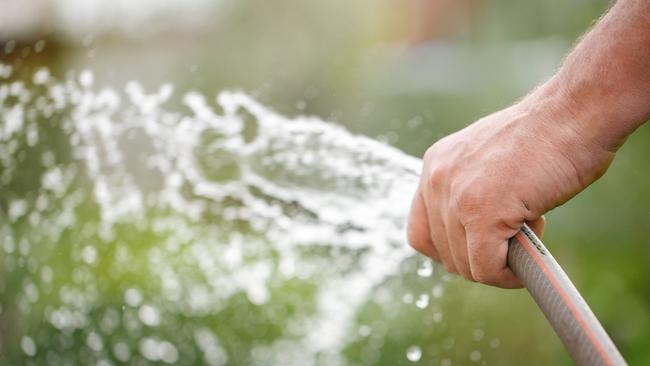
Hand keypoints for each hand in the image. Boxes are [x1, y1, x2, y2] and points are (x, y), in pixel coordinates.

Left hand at [407, 98, 614, 287]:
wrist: (574, 114)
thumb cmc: (546, 136)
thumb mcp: (489, 161)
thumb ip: (470, 192)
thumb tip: (475, 239)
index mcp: (435, 165)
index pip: (420, 232)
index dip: (450, 250)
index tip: (480, 248)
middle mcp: (436, 180)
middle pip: (444, 253)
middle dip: (481, 258)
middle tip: (515, 235)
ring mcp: (456, 198)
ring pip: (466, 265)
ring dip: (500, 263)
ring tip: (529, 227)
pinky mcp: (482, 214)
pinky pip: (486, 268)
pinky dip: (509, 274)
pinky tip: (531, 251)